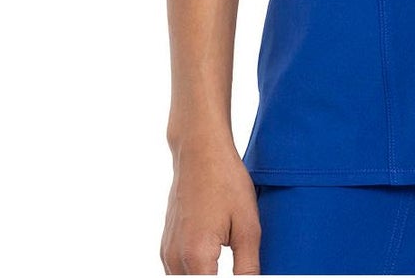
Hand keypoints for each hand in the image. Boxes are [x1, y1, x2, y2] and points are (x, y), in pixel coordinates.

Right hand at [160, 144, 261, 273]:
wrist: (200, 149)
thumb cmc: (225, 181)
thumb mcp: (248, 226)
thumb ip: (248, 268)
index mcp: (196, 257)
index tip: (241, 275)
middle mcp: (175, 258)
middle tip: (238, 268)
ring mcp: (167, 251)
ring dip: (204, 277)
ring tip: (225, 262)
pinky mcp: (166, 244)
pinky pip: (177, 272)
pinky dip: (194, 272)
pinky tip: (213, 261)